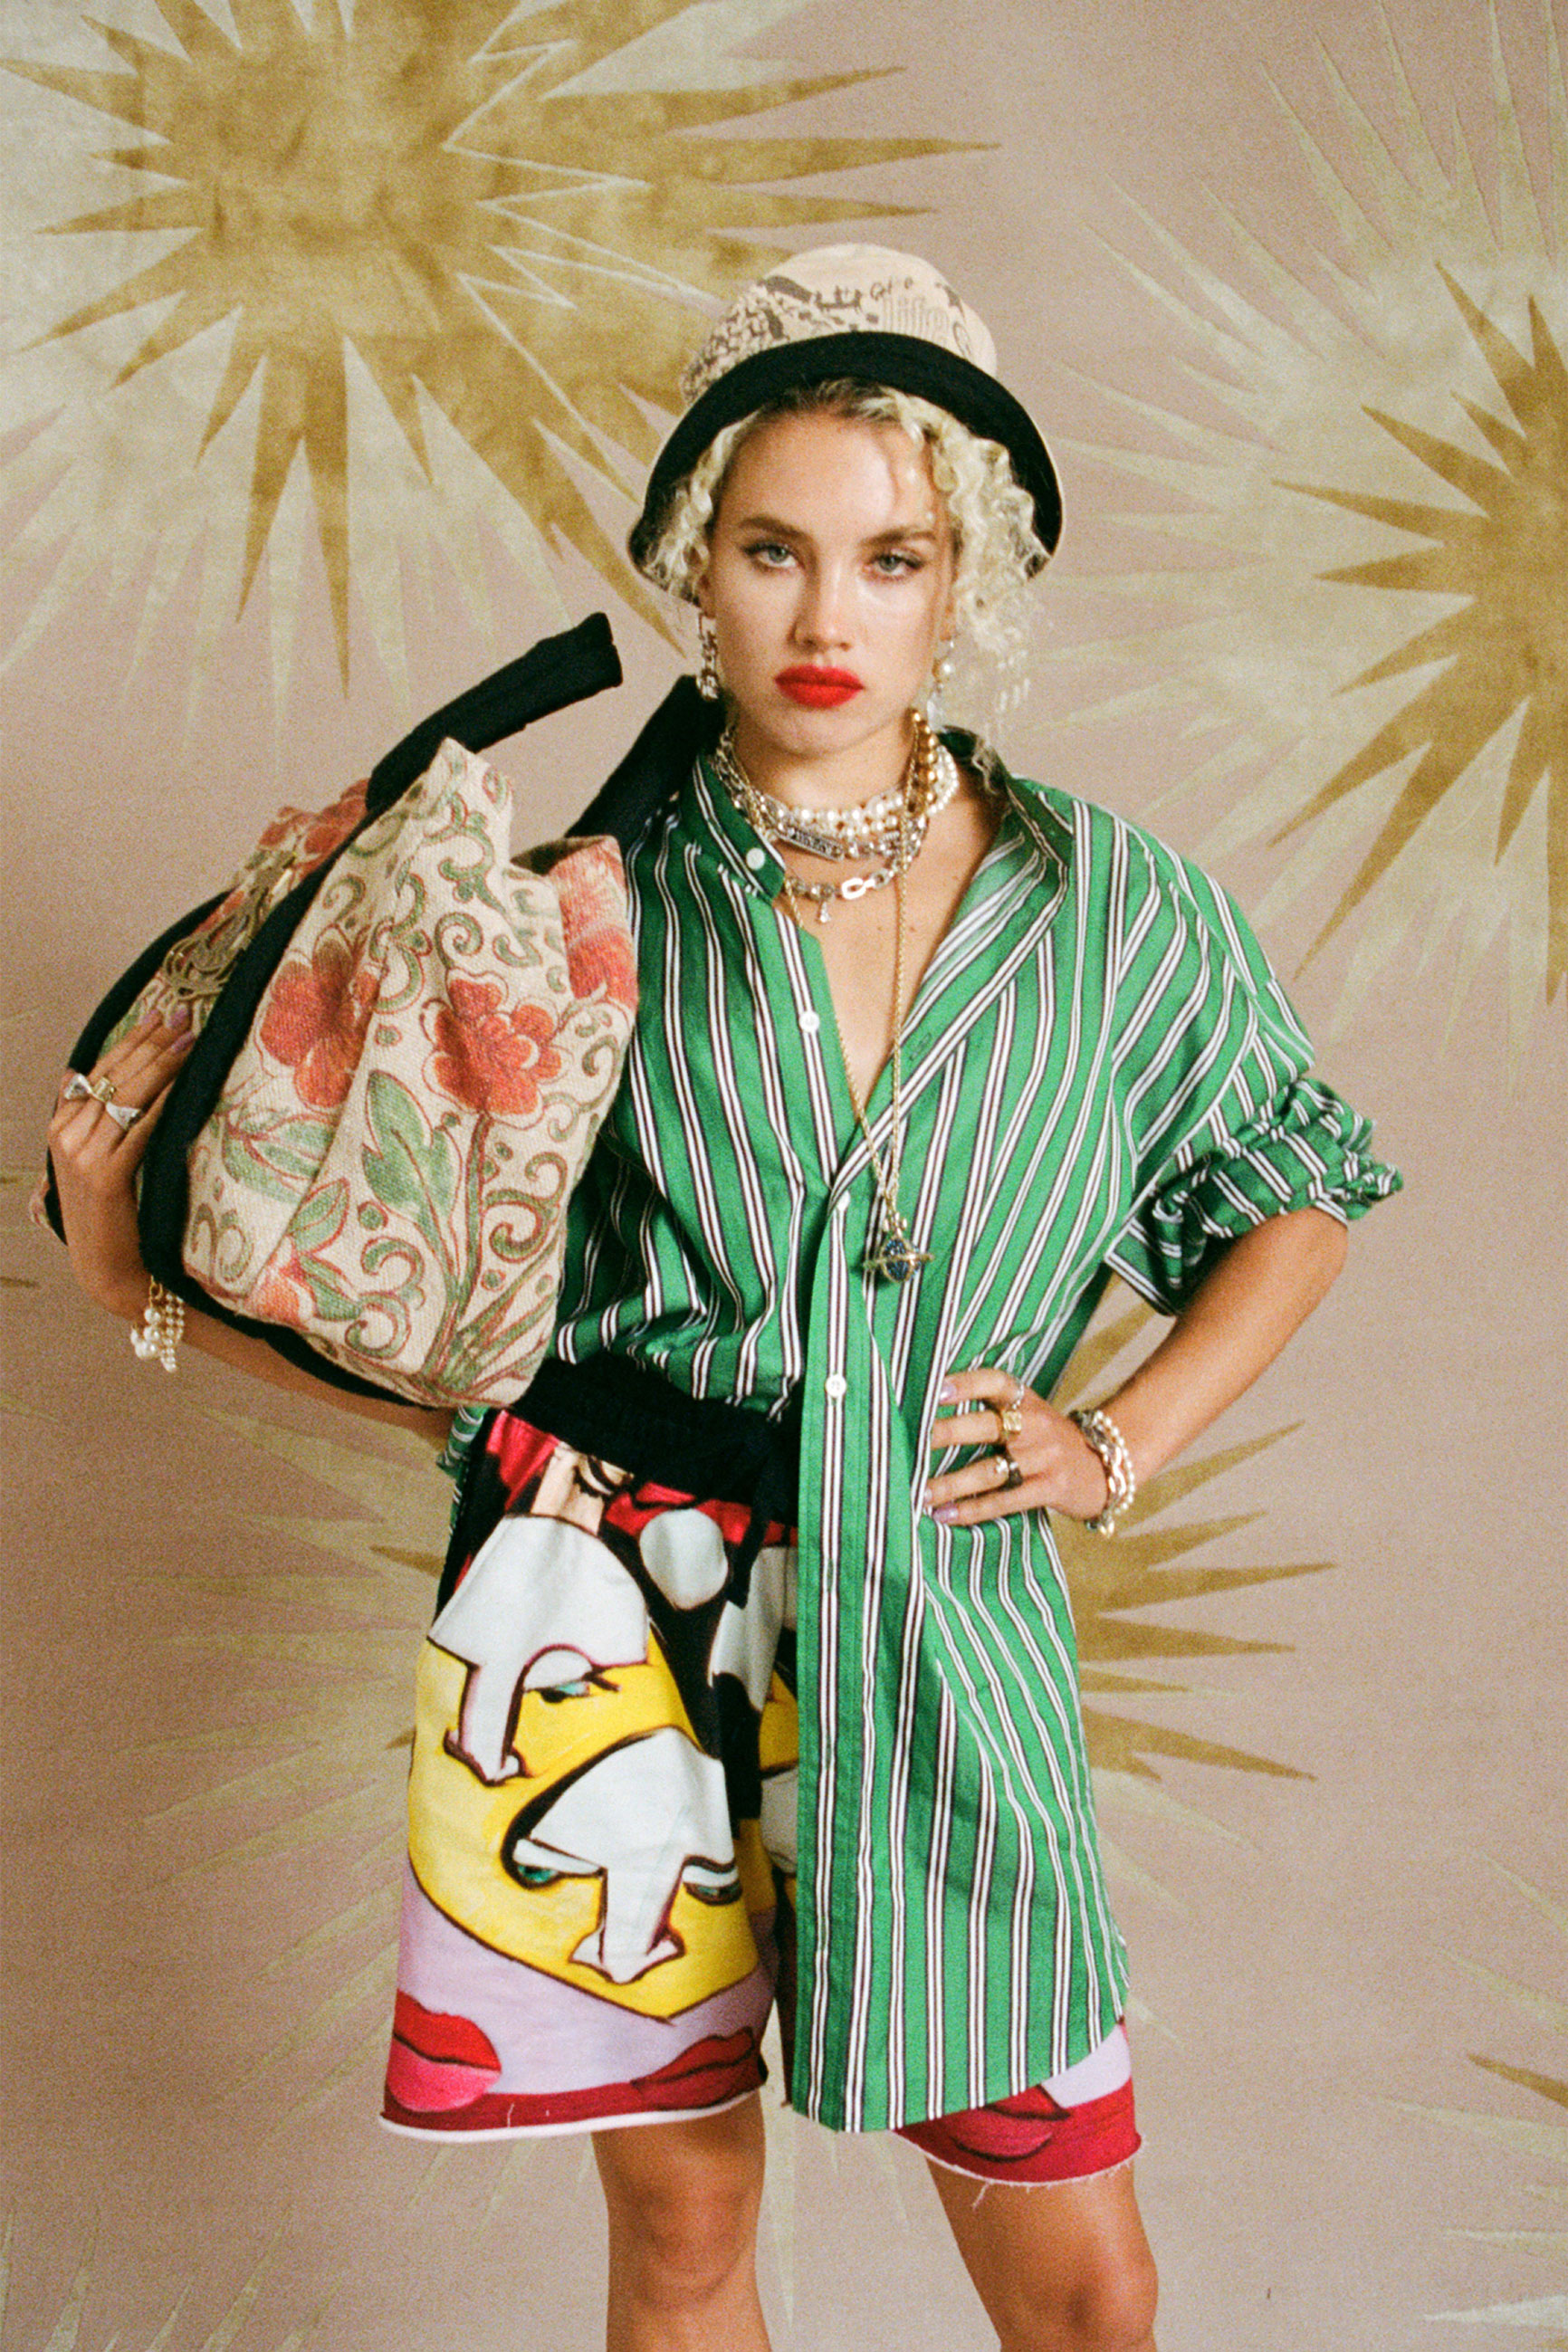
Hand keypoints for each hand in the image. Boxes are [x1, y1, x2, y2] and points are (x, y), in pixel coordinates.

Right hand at [47, 1009, 194, 1317]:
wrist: (106, 1267)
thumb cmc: (107, 1211)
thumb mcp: (86, 1159)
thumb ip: (81, 1115)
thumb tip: (72, 1070)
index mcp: (60, 1124)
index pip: (101, 1068)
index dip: (133, 1038)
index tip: (163, 1013)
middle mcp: (65, 1134)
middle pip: (116, 1075)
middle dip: (153, 1041)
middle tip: (186, 1015)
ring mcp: (82, 1155)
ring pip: (128, 1095)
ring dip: (163, 1063)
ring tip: (191, 1039)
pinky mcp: (104, 1176)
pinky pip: (139, 1129)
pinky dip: (162, 1103)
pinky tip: (184, 1084)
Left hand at [926, 1364, 1110, 1526]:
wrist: (1105, 1466)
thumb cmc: (1048, 1439)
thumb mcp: (1028, 1413)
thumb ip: (991, 1410)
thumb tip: (927, 1415)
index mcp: (1025, 1399)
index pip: (994, 1383)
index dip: (965, 1383)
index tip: (935, 1387)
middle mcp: (1033, 1424)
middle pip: (985, 1426)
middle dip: (947, 1434)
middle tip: (912, 1443)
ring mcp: (1043, 1457)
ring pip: (989, 1470)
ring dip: (950, 1483)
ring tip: (919, 1491)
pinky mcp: (1049, 1488)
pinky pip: (1004, 1500)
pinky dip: (973, 1509)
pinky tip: (945, 1515)